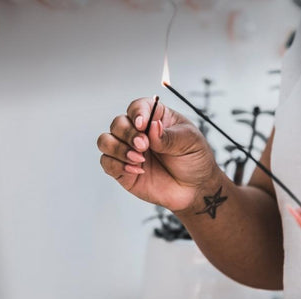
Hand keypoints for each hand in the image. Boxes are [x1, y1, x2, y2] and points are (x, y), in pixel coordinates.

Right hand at [97, 97, 219, 211]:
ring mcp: (128, 151)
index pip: (137, 107)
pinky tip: (137, 171)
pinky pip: (107, 163)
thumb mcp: (190, 142)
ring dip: (118, 148)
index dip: (136, 113)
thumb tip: (152, 127)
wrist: (195, 189)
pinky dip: (117, 165)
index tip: (142, 125)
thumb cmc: (195, 160)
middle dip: (128, 134)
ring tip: (138, 159)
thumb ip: (170, 136)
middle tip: (144, 146)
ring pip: (105, 141)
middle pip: (117, 123)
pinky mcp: (123, 171)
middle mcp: (138, 133)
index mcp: (155, 118)